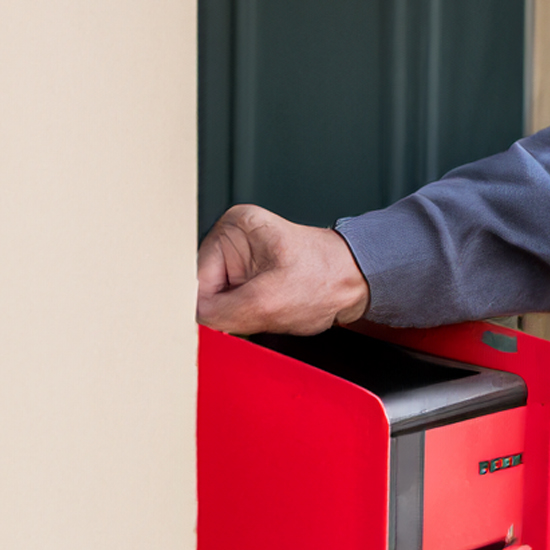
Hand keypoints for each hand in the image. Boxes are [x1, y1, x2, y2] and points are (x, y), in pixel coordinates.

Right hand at [196, 204, 371, 334]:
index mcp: (234, 226)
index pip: (194, 280)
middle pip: (205, 292)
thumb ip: (219, 314)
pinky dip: (248, 318)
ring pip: (218, 304)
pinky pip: (232, 307)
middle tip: (258, 313)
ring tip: (270, 308)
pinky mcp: (247, 276)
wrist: (359, 283)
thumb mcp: (268, 302)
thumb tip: (190, 322)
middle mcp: (231, 239)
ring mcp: (239, 258)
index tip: (226, 321)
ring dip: (239, 317)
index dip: (210, 308)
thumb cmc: (329, 278)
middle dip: (228, 312)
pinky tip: (270, 311)